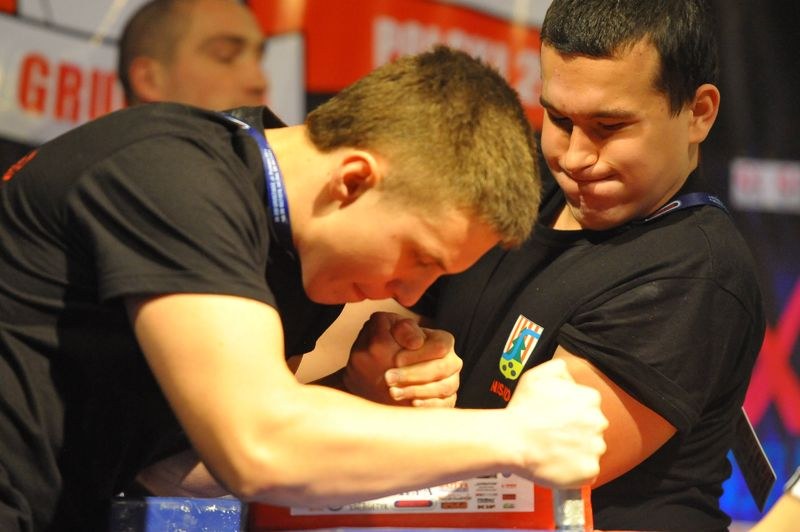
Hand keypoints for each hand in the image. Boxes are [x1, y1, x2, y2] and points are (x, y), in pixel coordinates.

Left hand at [343, 312, 461, 406]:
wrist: (375, 374)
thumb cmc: (384, 346)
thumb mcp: (387, 328)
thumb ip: (401, 328)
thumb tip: (416, 342)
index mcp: (441, 340)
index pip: (439, 346)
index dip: (418, 354)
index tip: (396, 360)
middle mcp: (450, 361)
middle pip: (441, 368)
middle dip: (413, 374)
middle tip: (388, 378)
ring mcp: (450, 382)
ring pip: (443, 388)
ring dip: (416, 391)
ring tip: (392, 392)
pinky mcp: (445, 402)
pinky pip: (443, 406)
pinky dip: (427, 405)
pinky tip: (410, 404)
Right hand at [506, 359, 607, 488]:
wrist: (512, 440)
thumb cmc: (522, 408)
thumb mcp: (538, 374)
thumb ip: (559, 369)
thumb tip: (570, 379)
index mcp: (590, 398)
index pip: (589, 406)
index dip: (571, 412)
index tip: (557, 418)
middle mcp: (598, 421)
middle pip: (592, 428)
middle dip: (577, 431)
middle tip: (554, 434)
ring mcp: (595, 447)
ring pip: (591, 449)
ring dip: (577, 450)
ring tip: (554, 450)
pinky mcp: (589, 469)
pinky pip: (587, 470)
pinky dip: (575, 469)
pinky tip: (558, 463)